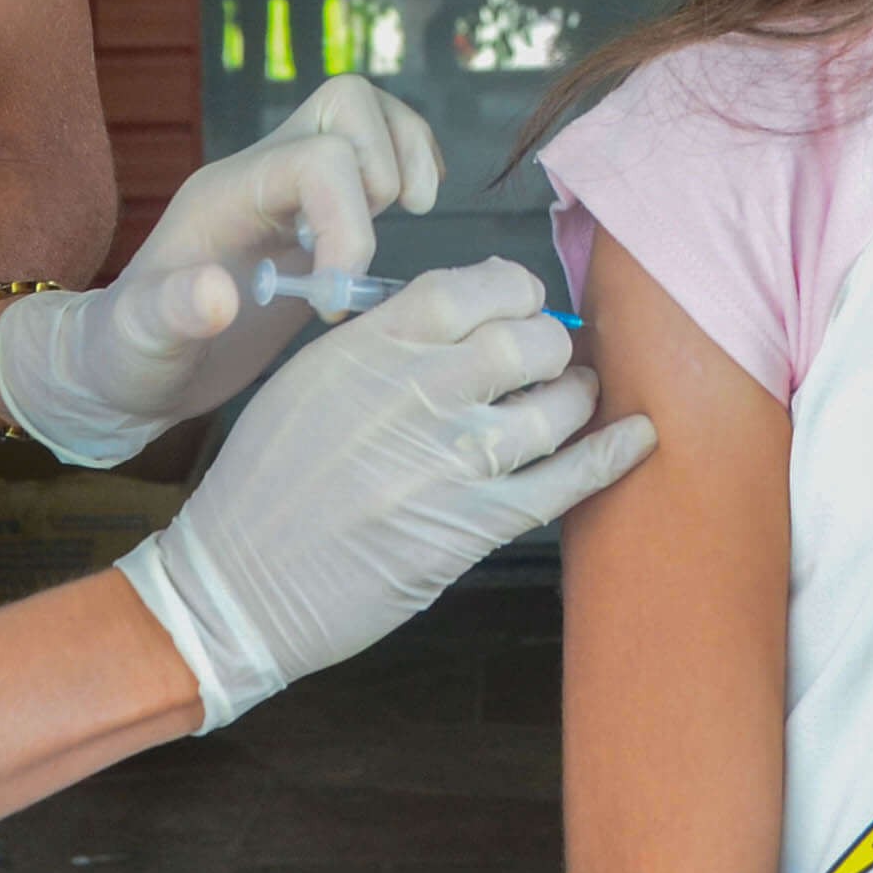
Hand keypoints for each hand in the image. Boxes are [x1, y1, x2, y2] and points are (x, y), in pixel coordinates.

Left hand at [0, 76, 439, 466]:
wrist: (128, 364)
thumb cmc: (129, 357)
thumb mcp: (139, 345)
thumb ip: (171, 314)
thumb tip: (220, 294)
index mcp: (226, 193)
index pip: (317, 158)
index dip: (349, 223)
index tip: (333, 299)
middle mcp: (262, 172)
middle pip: (348, 102)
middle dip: (384, 175)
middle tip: (359, 261)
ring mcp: (292, 185)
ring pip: (370, 113)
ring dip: (405, 162)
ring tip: (398, 226)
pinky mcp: (317, 208)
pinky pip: (380, 147)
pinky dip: (411, 169)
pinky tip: (405, 220)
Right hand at [117, 260, 651, 729]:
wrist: (236, 585)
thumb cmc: (266, 482)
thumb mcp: (307, 382)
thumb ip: (382, 344)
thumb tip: (465, 319)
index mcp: (367, 350)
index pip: (471, 287)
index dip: (513, 289)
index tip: (520, 305)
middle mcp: (413, 395)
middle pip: (526, 339)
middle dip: (551, 344)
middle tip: (550, 359)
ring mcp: (445, 463)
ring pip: (554, 405)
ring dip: (578, 396)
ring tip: (574, 398)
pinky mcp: (468, 528)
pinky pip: (564, 482)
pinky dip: (610, 455)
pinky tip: (636, 438)